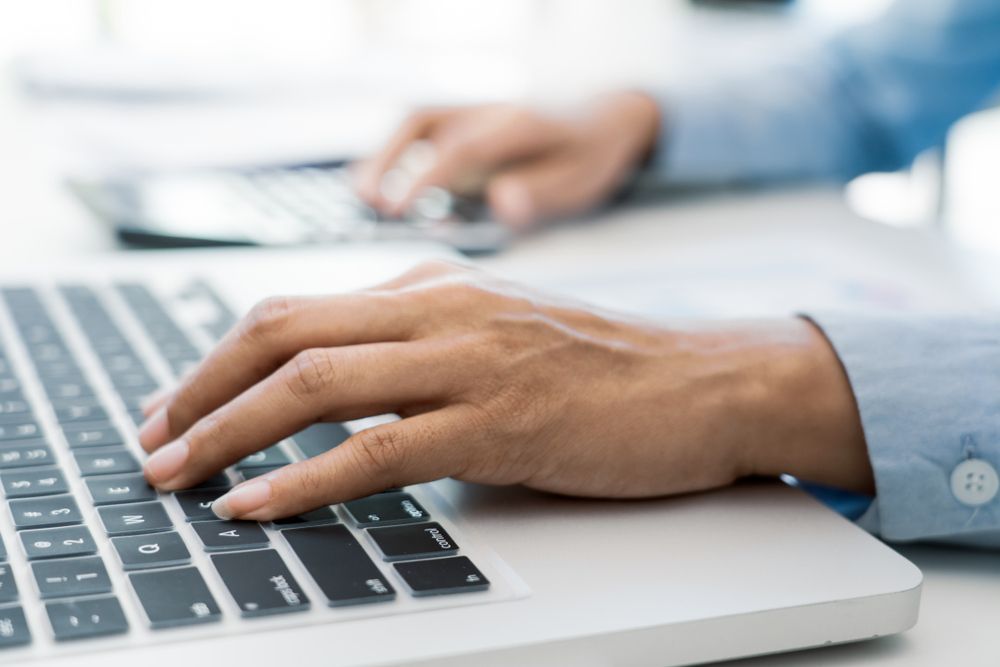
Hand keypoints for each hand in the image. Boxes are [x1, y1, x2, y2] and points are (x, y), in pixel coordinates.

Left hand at [138, 261, 873, 520]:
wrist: (700, 385)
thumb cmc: (601, 368)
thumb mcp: (497, 335)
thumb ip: (422, 349)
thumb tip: (345, 399)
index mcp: (435, 287)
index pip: (296, 311)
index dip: (220, 359)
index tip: (180, 403)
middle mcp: (442, 309)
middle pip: (284, 335)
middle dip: (200, 390)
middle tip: (153, 440)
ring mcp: (470, 362)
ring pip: (316, 385)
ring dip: (228, 432)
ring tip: (177, 474)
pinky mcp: (500, 424)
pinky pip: (376, 451)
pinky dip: (302, 480)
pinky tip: (256, 504)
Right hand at [354, 92, 660, 227]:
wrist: (606, 113)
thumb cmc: (592, 152)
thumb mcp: (582, 181)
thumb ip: (542, 193)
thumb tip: (501, 202)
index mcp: (520, 124)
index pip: (463, 147)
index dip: (425, 175)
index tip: (396, 206)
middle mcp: (490, 110)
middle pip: (428, 123)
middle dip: (391, 160)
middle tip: (369, 202)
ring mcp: (477, 111)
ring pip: (420, 123)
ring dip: (386, 155)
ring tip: (362, 194)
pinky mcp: (469, 119)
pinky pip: (426, 128)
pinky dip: (398, 151)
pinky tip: (378, 179)